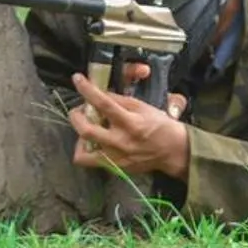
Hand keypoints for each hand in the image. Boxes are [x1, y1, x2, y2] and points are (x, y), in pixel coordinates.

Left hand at [69, 72, 191, 178]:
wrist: (171, 151)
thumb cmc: (159, 126)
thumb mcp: (142, 107)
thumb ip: (120, 101)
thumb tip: (101, 94)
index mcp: (131, 123)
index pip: (104, 104)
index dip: (87, 90)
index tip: (78, 80)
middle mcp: (121, 142)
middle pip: (86, 130)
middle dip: (76, 116)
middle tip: (78, 110)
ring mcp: (116, 158)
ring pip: (82, 152)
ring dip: (79, 137)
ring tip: (85, 128)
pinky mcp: (115, 168)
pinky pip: (90, 162)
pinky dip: (86, 151)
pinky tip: (91, 143)